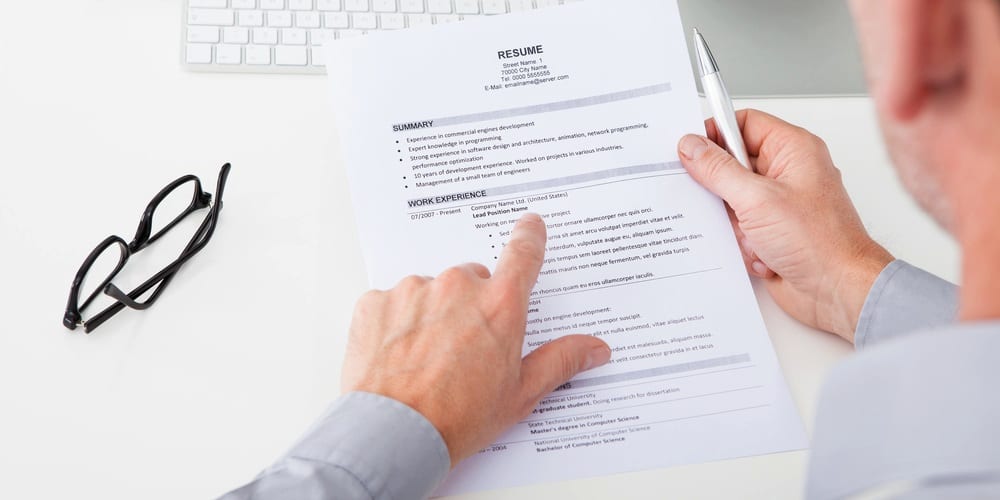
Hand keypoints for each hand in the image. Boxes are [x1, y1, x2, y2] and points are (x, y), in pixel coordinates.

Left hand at [340, 213, 611, 465]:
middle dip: (472, 304)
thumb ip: (560, 361)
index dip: (529, 237)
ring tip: (428, 358)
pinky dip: (397, 323)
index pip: (523, 254)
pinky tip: (399, 355)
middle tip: (466, 346)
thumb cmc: (458, 417)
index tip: (530, 225)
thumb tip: (596, 348)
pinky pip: (393, 303)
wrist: (395, 434)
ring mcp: (414, 290)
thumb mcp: (520, 393)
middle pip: (472, 278)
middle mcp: (458, 287)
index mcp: (500, 305)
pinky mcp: (377, 301)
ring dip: (433, 313)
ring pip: (431, 290)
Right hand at [677, 109, 892, 342]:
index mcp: (792, 150)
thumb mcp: (757, 199)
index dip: (714, 133)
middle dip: (721, 190)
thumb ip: (718, 170)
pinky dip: (741, 242)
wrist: (837, 291)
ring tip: (754, 235)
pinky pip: (736, 227)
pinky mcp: (770, 231)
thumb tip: (692, 146)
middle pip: (731, 164)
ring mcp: (778, 203)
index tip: (688, 148)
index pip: (743, 123)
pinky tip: (761, 253)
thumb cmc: (819, 242)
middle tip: (722, 202)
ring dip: (734, 223)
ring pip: (729, 200)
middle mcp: (786, 173)